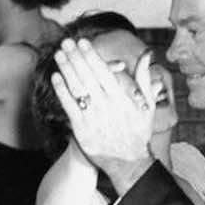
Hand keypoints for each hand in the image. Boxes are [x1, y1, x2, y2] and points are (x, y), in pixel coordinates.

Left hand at [51, 38, 157, 193]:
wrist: (128, 162)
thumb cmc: (139, 132)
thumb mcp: (148, 106)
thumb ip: (145, 79)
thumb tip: (147, 55)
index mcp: (123, 98)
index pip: (104, 72)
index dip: (92, 56)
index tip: (83, 42)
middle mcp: (107, 106)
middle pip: (88, 76)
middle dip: (76, 57)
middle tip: (66, 42)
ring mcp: (93, 117)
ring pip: (77, 88)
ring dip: (66, 69)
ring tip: (59, 54)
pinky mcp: (82, 129)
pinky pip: (69, 106)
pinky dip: (62, 91)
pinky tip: (56, 77)